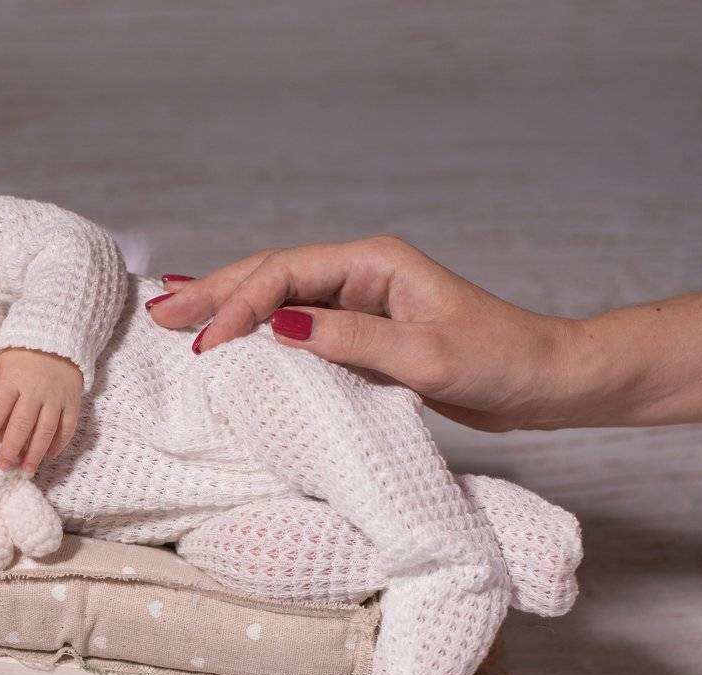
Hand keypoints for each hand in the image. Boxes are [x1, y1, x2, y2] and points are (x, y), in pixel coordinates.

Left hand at [0, 347, 82, 473]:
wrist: (57, 336)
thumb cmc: (22, 355)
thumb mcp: (3, 368)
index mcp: (13, 380)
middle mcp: (35, 391)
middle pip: (21, 424)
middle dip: (11, 448)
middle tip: (4, 466)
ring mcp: (56, 397)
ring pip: (45, 430)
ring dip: (35, 453)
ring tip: (27, 469)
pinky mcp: (72, 401)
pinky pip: (67, 426)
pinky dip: (59, 443)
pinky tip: (50, 454)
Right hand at [148, 236, 589, 432]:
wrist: (546, 382)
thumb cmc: (500, 361)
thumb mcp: (426, 354)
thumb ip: (352, 338)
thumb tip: (280, 327)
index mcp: (373, 264)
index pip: (285, 274)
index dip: (239, 304)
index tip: (205, 343)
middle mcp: (360, 275)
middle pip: (269, 275)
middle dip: (211, 293)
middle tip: (155, 314)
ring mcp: (358, 304)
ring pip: (276, 300)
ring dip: (226, 310)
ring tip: (172, 318)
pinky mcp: (361, 335)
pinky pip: (295, 329)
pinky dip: (255, 334)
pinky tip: (226, 340)